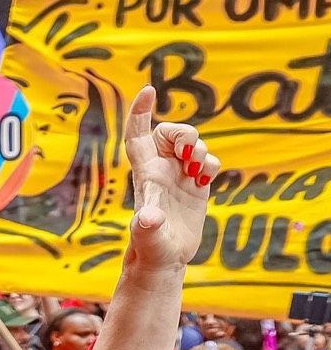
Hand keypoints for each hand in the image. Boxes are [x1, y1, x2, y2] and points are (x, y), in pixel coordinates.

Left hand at [123, 84, 217, 269]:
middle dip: (184, 132)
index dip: (140, 112)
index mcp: (145, 174)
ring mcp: (179, 177)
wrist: (163, 260)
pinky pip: (208, 162)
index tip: (149, 89)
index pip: (138, 134)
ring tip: (198, 171)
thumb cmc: (150, 248)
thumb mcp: (148, 237)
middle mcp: (160, 170)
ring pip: (192, 145)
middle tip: (189, 153)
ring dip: (200, 149)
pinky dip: (212, 163)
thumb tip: (148, 218)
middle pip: (170, 133)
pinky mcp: (196, 187)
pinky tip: (206, 179)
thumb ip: (148, 226)